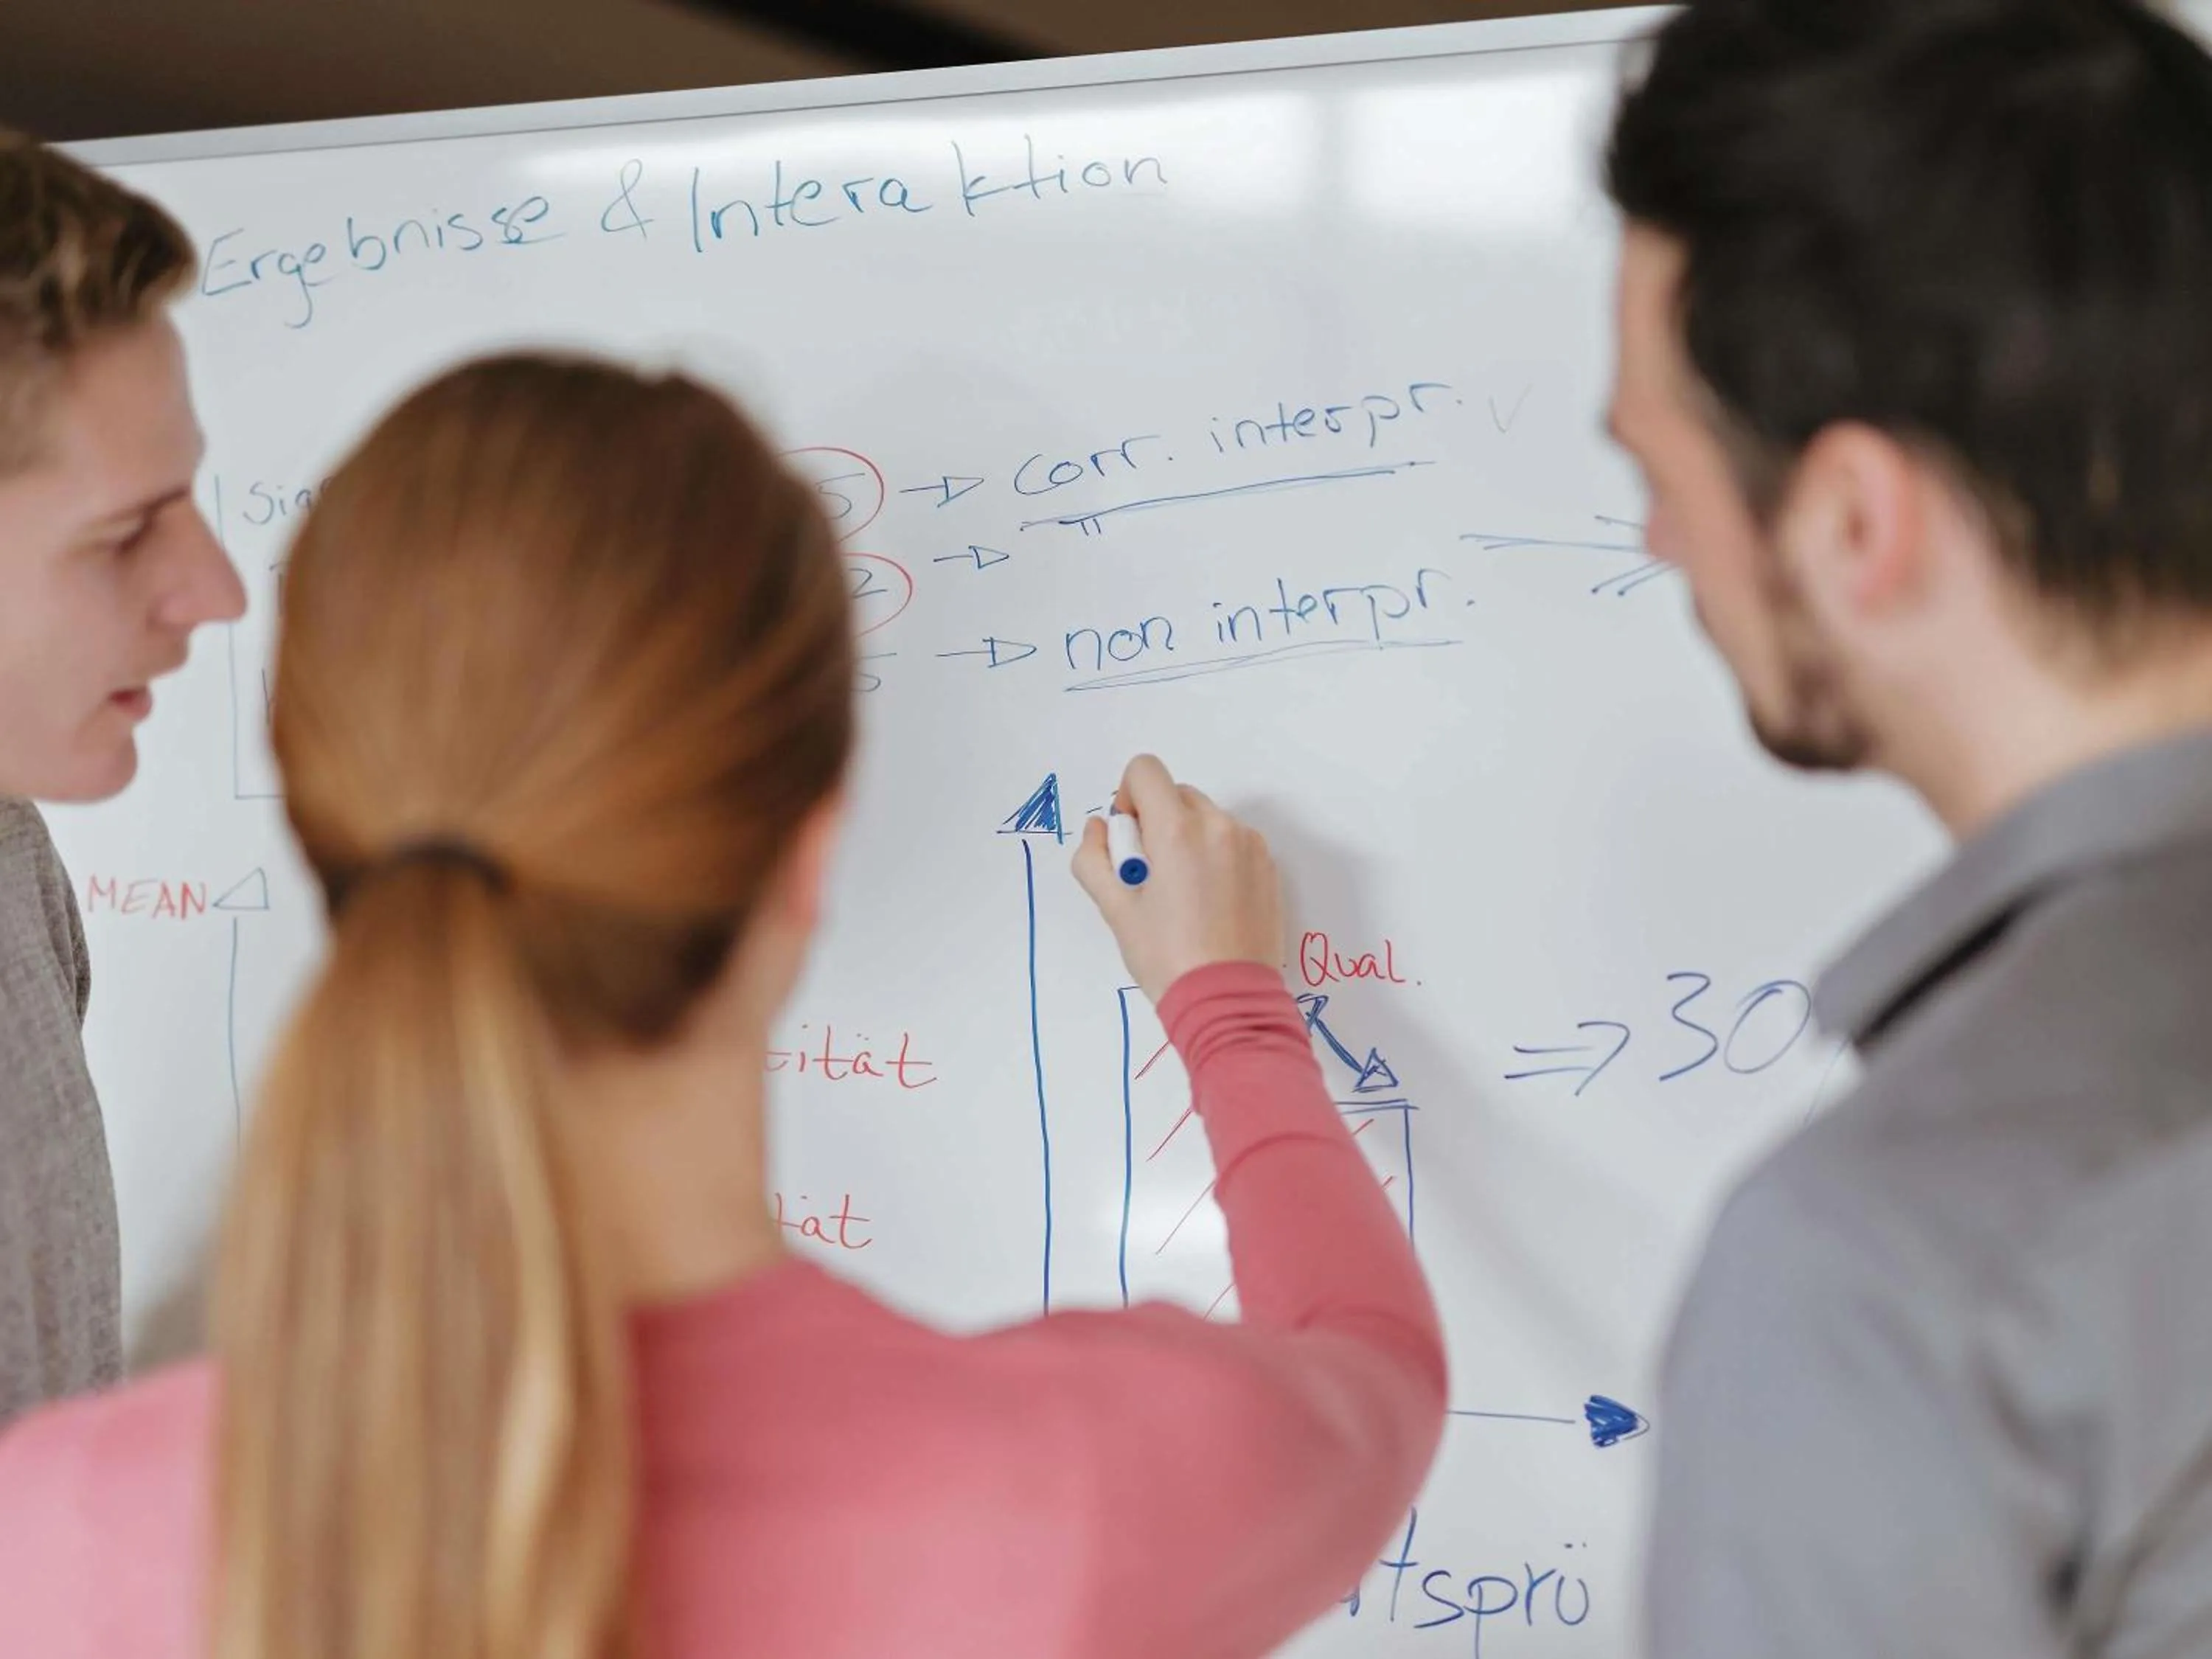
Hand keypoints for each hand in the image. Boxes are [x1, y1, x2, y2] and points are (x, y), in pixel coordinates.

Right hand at [1071, 754, 1284, 1003]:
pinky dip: (1215, 857)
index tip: (1130, 840)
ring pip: (1206, 818)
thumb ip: (1094, 859)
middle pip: (1176, 794)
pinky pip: (1233, 842)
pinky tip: (1209, 904)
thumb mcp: (1115, 910)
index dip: (1127, 798)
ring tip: (1182, 895)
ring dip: (1187, 839)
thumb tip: (1099, 829)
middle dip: (1157, 823)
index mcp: (1179, 830)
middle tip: (1152, 877)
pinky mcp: (1269, 867)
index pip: (1146, 771)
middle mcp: (1219, 826)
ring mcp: (1250, 846)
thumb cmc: (1167, 958)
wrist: (1229, 1000)